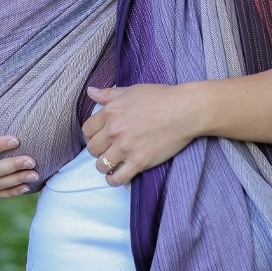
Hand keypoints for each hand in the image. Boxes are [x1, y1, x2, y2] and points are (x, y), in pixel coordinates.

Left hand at [82, 84, 202, 186]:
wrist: (184, 110)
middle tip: (106, 151)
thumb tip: (90, 91)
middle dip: (97, 151)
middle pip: (92, 149)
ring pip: (102, 165)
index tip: (97, 138)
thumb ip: (109, 94)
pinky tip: (115, 177)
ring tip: (110, 164)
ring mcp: (126, 148)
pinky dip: (113, 180)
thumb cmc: (161, 97)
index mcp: (110, 112)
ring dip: (104, 166)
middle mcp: (114, 131)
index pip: (87, 129)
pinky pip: (118, 178)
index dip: (91, 135)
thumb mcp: (131, 90)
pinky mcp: (139, 162)